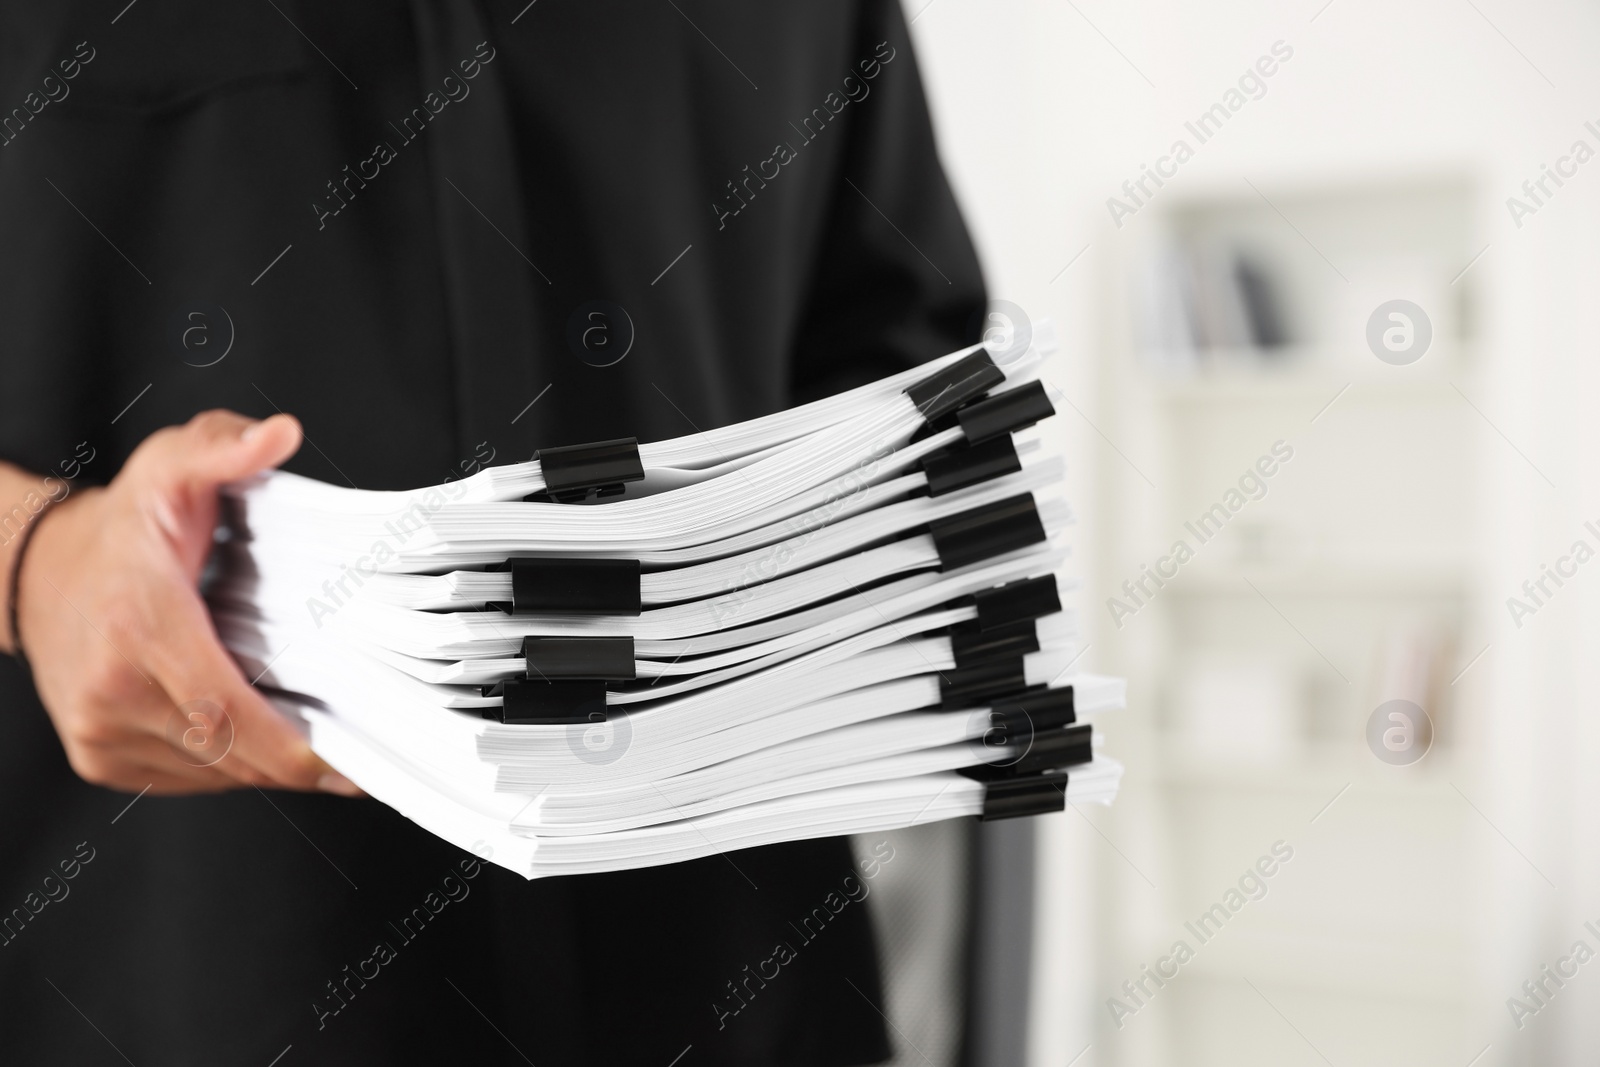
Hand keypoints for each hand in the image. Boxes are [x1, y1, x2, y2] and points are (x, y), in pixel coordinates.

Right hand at [13, 410, 361, 795]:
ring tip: (306, 732)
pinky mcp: (99, 756)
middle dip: (296, 760)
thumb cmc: (121, 529)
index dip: (290, 749)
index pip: (224, 710)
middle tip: (352, 753)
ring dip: (263, 761)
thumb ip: (226, 448)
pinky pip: (184, 778)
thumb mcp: (172, 466)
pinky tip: (252, 733)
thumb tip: (279, 435)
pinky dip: (227, 764)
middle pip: (227, 753)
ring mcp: (99, 729)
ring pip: (211, 773)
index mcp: (141, 624)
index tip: (344, 766)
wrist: (39, 572)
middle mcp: (112, 686)